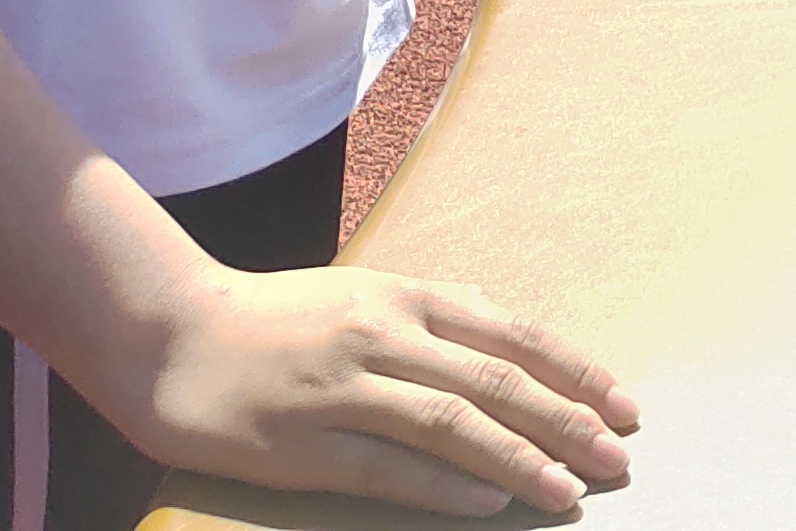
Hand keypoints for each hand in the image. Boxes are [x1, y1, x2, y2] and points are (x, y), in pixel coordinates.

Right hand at [129, 258, 636, 517]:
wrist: (170, 334)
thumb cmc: (277, 317)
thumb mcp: (363, 292)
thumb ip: (433, 307)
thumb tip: (503, 322)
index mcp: (405, 297)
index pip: (514, 334)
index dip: (576, 371)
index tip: (626, 405)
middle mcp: (384, 335)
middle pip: (497, 380)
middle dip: (568, 421)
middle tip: (622, 458)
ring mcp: (343, 389)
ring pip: (452, 424)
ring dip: (520, 460)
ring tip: (571, 491)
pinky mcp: (303, 444)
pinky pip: (387, 467)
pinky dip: (444, 488)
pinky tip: (489, 505)